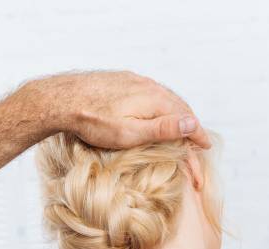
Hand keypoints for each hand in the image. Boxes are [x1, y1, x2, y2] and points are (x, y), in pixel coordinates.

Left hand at [26, 71, 210, 149]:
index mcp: (155, 100)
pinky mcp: (123, 80)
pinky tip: (156, 113)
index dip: (198, 135)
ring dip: (177, 115)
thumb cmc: (93, 121)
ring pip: (165, 99)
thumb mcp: (130, 133)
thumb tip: (192, 124)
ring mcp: (135, 81)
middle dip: (190, 126)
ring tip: (182, 130)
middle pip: (179, 107)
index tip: (206, 147)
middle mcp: (149, 86)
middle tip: (197, 144)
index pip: (186, 119)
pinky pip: (151, 93)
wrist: (61, 99)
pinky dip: (161, 106)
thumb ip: (162, 129)